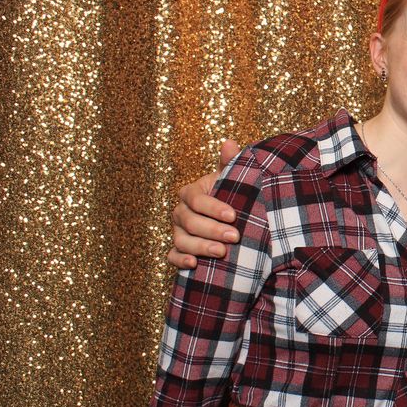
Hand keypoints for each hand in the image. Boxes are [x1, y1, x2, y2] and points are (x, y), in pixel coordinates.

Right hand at [166, 140, 241, 268]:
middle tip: (234, 237)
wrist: (231, 221)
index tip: (233, 215)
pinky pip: (172, 257)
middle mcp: (180, 212)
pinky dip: (181, 260)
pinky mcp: (178, 250)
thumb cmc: (231, 197)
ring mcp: (177, 232)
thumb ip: (230, 163)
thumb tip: (229, 143)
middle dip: (212, 230)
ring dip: (200, 247)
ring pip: (181, 240)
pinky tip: (195, 264)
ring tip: (221, 252)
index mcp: (190, 193)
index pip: (196, 200)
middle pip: (189, 222)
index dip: (213, 208)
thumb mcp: (232, 180)